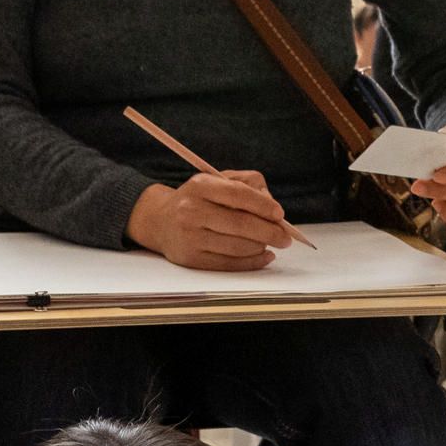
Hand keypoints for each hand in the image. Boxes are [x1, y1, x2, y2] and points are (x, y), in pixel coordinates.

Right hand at [124, 171, 293, 270]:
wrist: (160, 221)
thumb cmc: (198, 200)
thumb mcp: (216, 181)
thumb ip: (246, 184)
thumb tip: (272, 205)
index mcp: (199, 186)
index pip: (238, 194)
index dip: (263, 206)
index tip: (279, 214)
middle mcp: (191, 210)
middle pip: (241, 224)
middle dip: (270, 232)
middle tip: (286, 237)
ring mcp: (190, 236)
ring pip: (238, 246)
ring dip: (261, 247)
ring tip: (269, 243)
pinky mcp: (191, 259)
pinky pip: (230, 264)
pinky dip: (253, 262)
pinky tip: (264, 257)